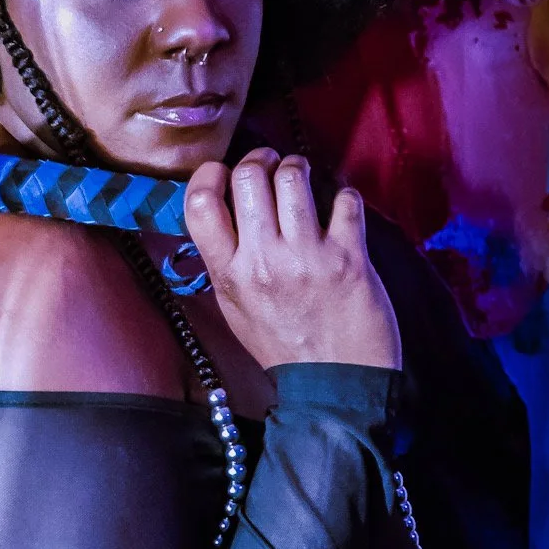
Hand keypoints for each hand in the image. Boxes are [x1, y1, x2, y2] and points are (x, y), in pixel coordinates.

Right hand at [184, 149, 401, 370]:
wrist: (335, 389)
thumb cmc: (284, 348)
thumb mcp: (235, 310)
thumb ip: (224, 262)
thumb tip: (221, 212)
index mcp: (228, 275)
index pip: (199, 203)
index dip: (210, 173)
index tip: (225, 172)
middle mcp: (263, 262)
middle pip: (248, 175)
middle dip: (261, 159)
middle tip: (272, 166)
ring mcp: (307, 258)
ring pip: (294, 176)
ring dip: (299, 168)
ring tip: (304, 179)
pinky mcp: (349, 258)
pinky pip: (344, 200)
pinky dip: (344, 197)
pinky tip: (341, 211)